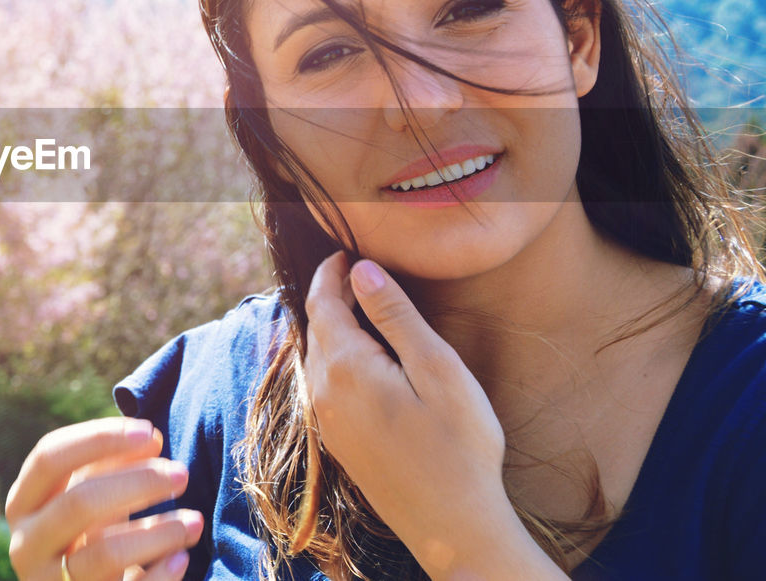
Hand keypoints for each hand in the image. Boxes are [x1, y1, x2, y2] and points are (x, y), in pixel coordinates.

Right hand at [6, 417, 203, 580]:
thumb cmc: (88, 533)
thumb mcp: (90, 495)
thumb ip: (111, 462)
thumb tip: (151, 438)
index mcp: (21, 504)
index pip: (49, 457)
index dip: (99, 438)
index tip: (150, 432)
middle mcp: (25, 545)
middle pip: (79, 503)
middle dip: (137, 482)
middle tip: (182, 474)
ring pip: (105, 554)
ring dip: (158, 533)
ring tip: (194, 521)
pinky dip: (159, 574)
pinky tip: (181, 557)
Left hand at [303, 252, 565, 579]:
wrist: (452, 526)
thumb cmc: (459, 445)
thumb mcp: (437, 368)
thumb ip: (395, 315)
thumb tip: (361, 270)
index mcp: (344, 367)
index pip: (323, 302)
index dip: (332, 272)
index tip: (346, 251)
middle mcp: (322, 392)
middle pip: (316, 327)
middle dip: (331, 296)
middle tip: (355, 271)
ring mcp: (326, 421)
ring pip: (317, 356)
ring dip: (332, 327)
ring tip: (358, 306)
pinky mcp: (338, 442)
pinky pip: (324, 384)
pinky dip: (336, 357)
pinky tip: (362, 357)